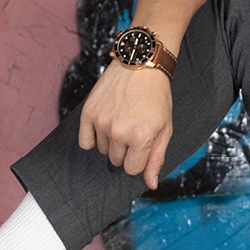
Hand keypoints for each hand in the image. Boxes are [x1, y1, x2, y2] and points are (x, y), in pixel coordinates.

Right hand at [78, 61, 172, 188]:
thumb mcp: (165, 129)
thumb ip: (157, 159)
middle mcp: (119, 132)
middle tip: (133, 128)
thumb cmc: (156, 97)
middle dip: (126, 151)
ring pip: (102, 151)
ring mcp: (102, 122)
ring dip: (111, 142)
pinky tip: (105, 125)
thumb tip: (151, 184)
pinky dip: (93, 138)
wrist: (140, 65)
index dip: (139, 159)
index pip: (132, 169)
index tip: (142, 144)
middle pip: (117, 161)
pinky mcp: (88, 112)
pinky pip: (85, 142)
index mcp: (141, 138)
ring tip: (122, 120)